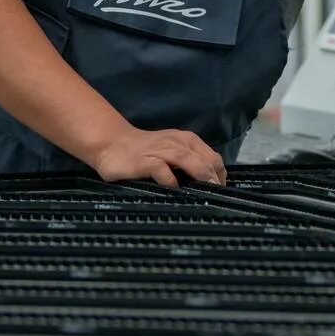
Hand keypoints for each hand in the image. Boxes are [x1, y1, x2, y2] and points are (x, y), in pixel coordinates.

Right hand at [85, 125, 225, 187]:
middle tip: (219, 194)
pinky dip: (169, 179)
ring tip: (208, 189)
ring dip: (199, 174)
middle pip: (203, 158)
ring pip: (185, 158)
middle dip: (214, 176)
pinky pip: (160, 168)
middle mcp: (176, 143)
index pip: (212, 157)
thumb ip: (189, 164)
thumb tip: (210, 186)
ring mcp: (159, 151)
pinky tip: (175, 189)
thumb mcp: (172, 153)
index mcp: (186, 141)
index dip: (220, 175)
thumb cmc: (146, 152)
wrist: (113, 144)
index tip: (221, 192)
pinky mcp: (143, 161)